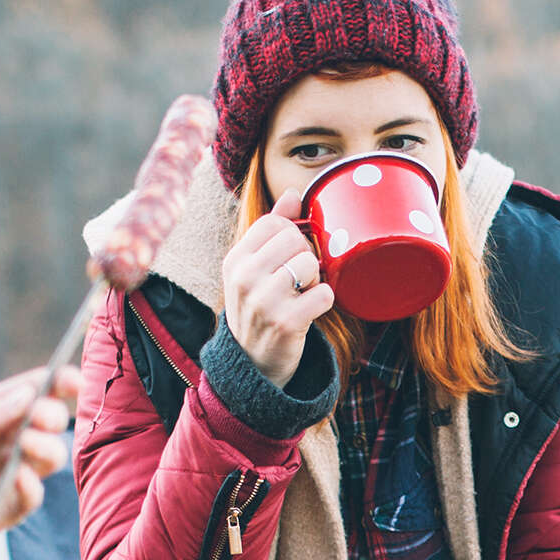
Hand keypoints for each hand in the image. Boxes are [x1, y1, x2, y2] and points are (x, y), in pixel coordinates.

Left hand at [0, 363, 80, 559]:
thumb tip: (29, 395)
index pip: (35, 390)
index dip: (60, 382)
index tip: (75, 383)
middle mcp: (6, 440)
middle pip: (49, 422)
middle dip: (53, 417)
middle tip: (41, 419)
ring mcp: (10, 474)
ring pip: (50, 457)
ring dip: (47, 448)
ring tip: (25, 446)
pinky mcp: (8, 508)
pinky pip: (34, 496)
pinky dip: (33, 486)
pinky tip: (18, 478)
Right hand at [220, 209, 336, 385]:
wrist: (253, 365)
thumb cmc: (258, 309)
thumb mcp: (252, 270)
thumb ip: (271, 231)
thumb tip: (292, 194)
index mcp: (235, 260)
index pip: (274, 223)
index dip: (292, 234)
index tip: (290, 255)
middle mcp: (244, 278)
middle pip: (295, 239)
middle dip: (305, 256)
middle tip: (299, 278)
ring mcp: (264, 301)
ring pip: (310, 263)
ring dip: (315, 279)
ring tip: (302, 293)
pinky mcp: (287, 322)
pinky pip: (324, 293)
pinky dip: (324, 300)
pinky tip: (310, 309)